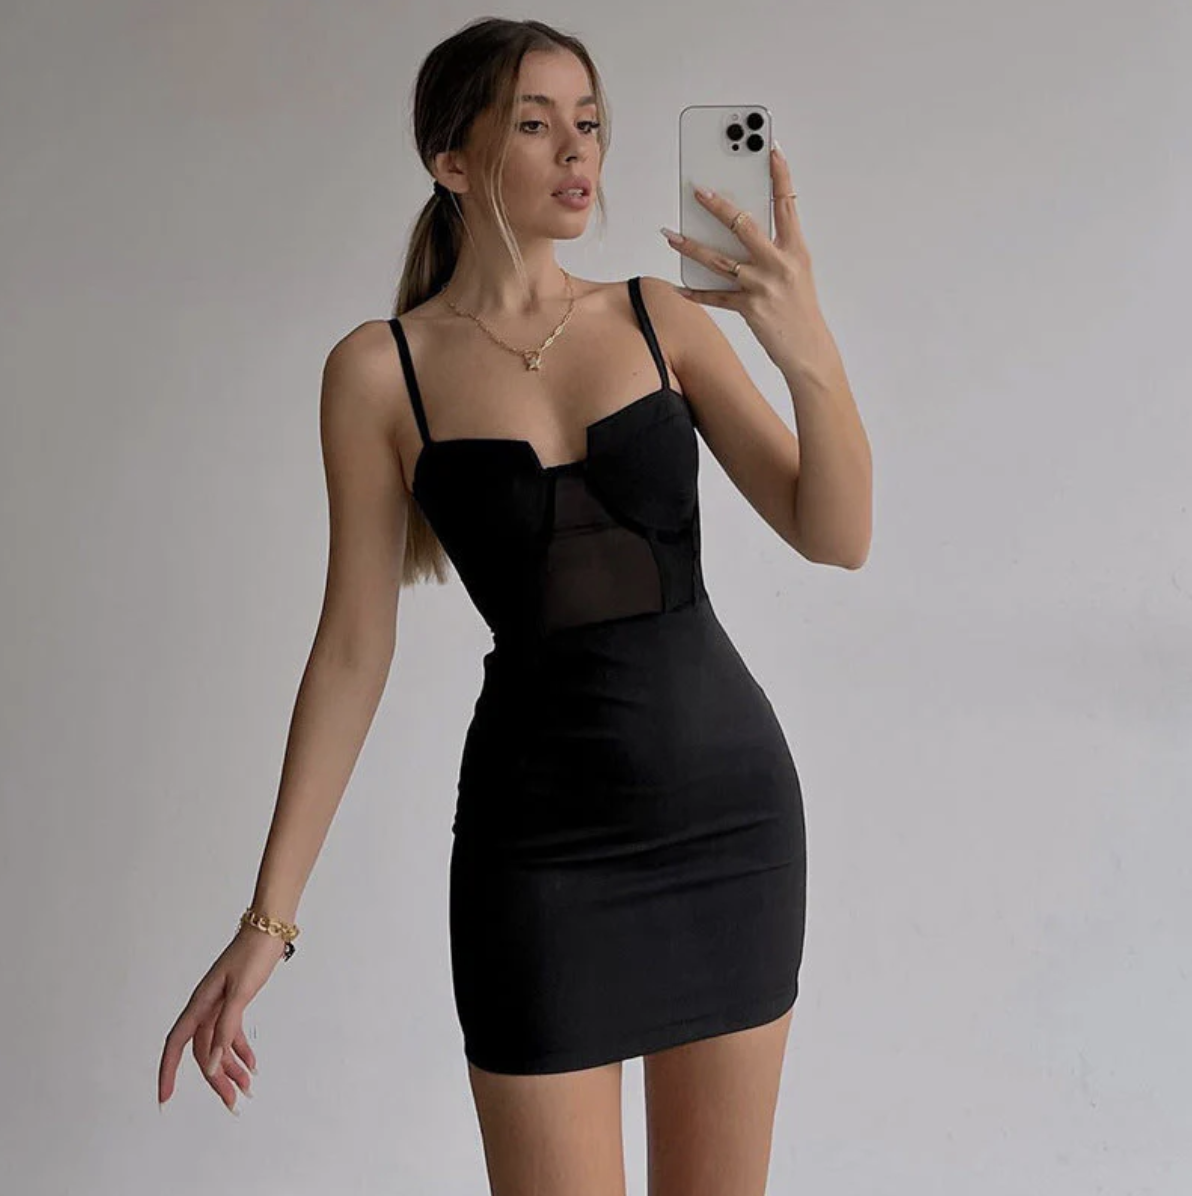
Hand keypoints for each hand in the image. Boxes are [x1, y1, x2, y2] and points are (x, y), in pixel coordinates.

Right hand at [157, 925, 285, 1113]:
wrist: (270, 928)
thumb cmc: (253, 954)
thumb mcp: (241, 992)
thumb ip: (226, 1028)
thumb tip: (211, 1062)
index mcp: (200, 1004)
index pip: (177, 1044)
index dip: (167, 1071)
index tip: (165, 1098)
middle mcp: (206, 1006)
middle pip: (202, 1051)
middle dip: (215, 1079)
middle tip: (231, 1102)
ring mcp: (219, 1004)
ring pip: (219, 1045)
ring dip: (231, 1067)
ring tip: (247, 1088)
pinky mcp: (234, 1001)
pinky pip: (231, 1033)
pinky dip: (240, 1049)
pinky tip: (251, 1064)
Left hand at [662, 144, 829, 375]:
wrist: (809, 351)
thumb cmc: (801, 310)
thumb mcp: (796, 272)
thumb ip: (774, 250)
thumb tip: (740, 230)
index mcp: (796, 250)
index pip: (788, 204)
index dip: (780, 174)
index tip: (771, 148)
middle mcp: (779, 263)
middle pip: (744, 225)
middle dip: (718, 205)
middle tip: (698, 190)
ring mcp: (762, 285)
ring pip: (718, 259)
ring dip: (690, 246)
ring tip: (670, 235)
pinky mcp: (748, 308)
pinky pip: (714, 296)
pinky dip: (694, 292)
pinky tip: (678, 286)